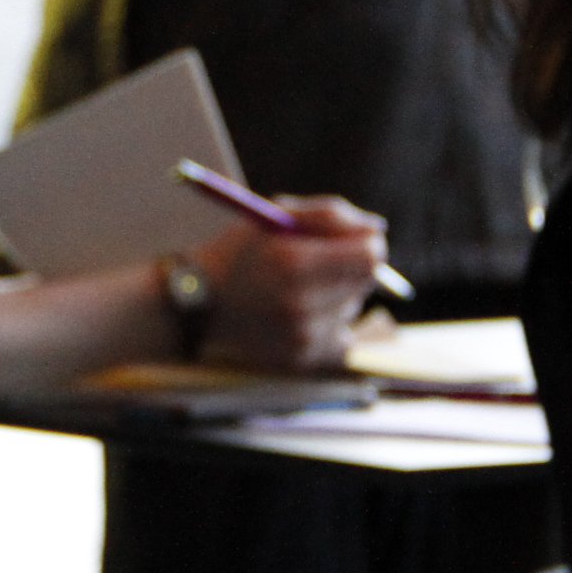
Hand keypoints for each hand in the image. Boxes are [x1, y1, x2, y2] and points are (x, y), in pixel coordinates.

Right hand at [197, 196, 387, 372]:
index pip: (369, 256)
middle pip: (365, 281)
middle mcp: (300, 302)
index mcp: (293, 261)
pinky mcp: (301, 357)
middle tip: (319, 264)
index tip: (355, 242)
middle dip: (349, 268)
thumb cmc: (236, 253)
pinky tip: (298, 315)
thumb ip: (329, 215)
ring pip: (353, 307)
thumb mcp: (273, 217)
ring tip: (297, 291)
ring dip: (336, 296)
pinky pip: (341, 336)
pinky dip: (328, 323)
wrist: (195, 303)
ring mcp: (301, 335)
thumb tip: (376, 229)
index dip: (366, 244)